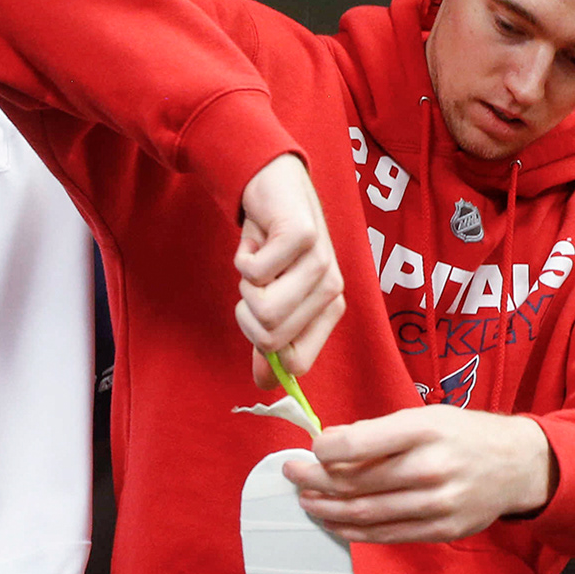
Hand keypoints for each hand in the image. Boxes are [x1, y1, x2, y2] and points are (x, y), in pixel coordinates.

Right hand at [234, 154, 344, 386]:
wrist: (273, 186)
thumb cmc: (272, 246)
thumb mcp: (270, 296)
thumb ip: (268, 342)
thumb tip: (263, 387)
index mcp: (328, 309)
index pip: (296, 362)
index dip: (264, 347)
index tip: (257, 317)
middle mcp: (331, 289)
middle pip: (272, 339)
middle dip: (247, 313)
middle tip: (254, 282)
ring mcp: (321, 263)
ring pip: (264, 309)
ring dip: (244, 285)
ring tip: (257, 261)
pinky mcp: (303, 237)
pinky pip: (254, 273)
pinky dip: (242, 257)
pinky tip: (257, 238)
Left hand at [283, 406, 557, 543]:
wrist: (518, 465)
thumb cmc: (465, 435)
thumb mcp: (428, 417)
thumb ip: (381, 432)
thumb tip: (329, 446)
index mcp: (426, 430)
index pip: (358, 444)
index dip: (324, 449)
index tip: (311, 448)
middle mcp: (431, 468)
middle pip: (356, 483)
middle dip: (315, 480)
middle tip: (293, 475)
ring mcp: (437, 503)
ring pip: (366, 513)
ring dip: (328, 510)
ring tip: (307, 502)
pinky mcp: (441, 530)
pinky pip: (387, 534)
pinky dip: (355, 531)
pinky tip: (337, 522)